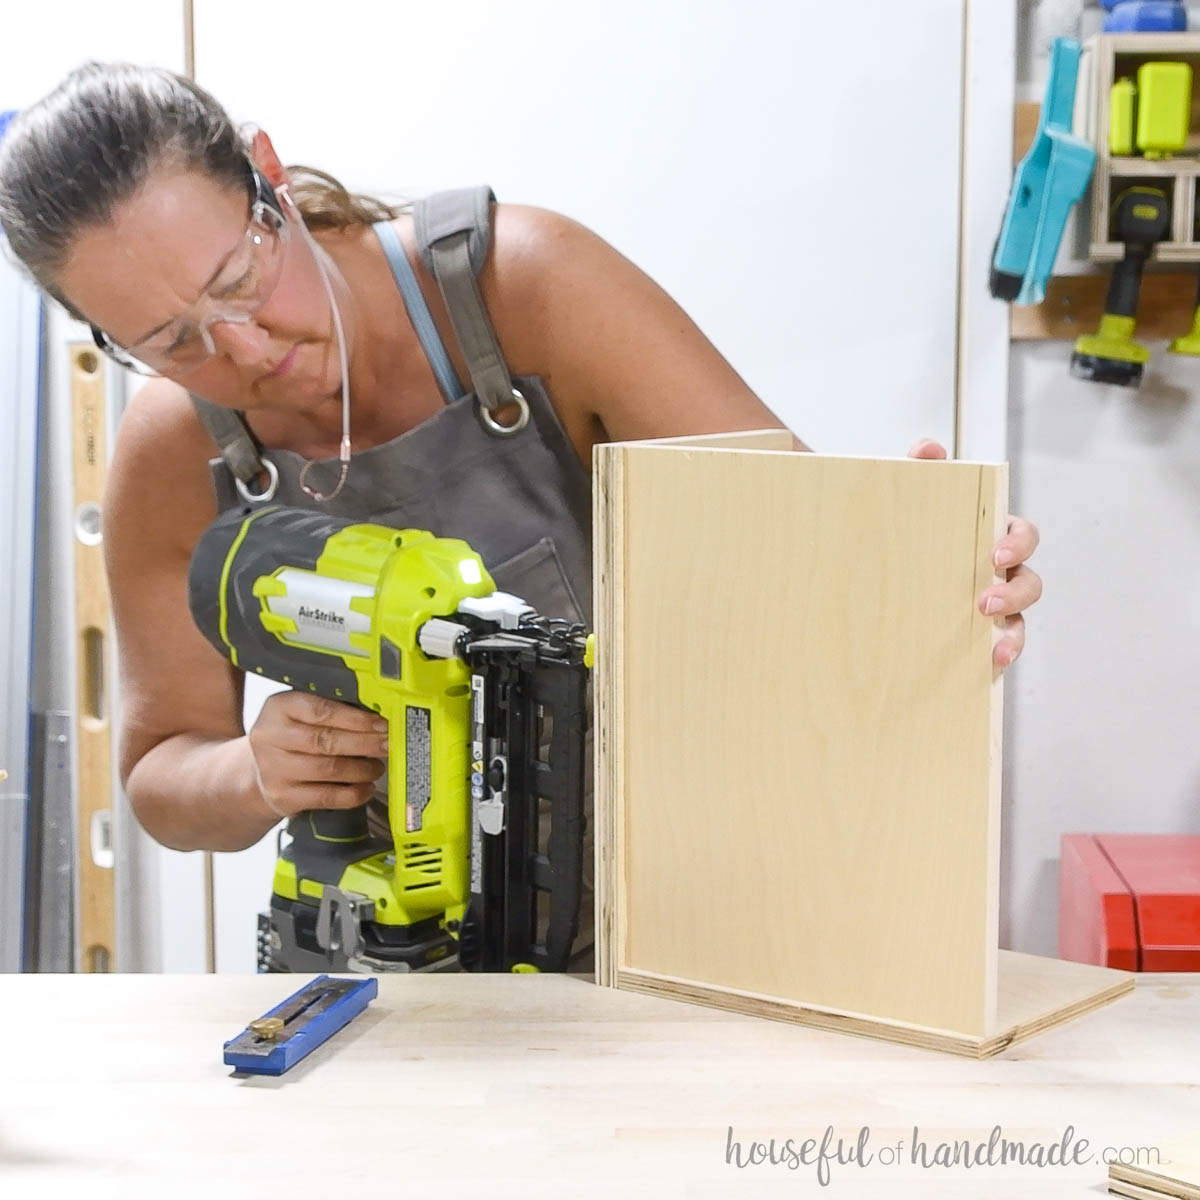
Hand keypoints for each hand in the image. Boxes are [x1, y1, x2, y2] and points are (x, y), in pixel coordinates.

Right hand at [247, 691, 387, 818]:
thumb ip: (331, 710)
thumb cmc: (289, 737)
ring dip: (362, 769)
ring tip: (377, 767)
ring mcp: (274, 769)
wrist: (255, 772)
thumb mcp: (299, 715)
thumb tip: (377, 716)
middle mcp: (271, 737)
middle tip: (387, 744)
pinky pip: (326, 797)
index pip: (321, 710)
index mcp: (278, 708)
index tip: (381, 723)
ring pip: (328, 769)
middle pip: (327, 740)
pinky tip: (365, 788)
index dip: (356, 718)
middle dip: (365, 743)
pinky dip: (353, 794)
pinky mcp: (283, 797)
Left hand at [908, 439, 1041, 671]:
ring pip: (1019, 622)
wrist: (875, 565)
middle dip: (1014, 591)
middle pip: (1029, 581)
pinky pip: (997, 650)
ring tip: (992, 646)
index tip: (995, 553)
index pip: (1022, 534)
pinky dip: (998, 658)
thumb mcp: (909, 497)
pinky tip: (987, 666)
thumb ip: (918, 469)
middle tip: (984, 601)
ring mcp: (991, 609)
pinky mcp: (976, 638)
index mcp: (991, 537)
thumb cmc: (907, 530)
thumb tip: (928, 450)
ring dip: (1012, 634)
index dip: (1018, 542)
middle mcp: (998, 574)